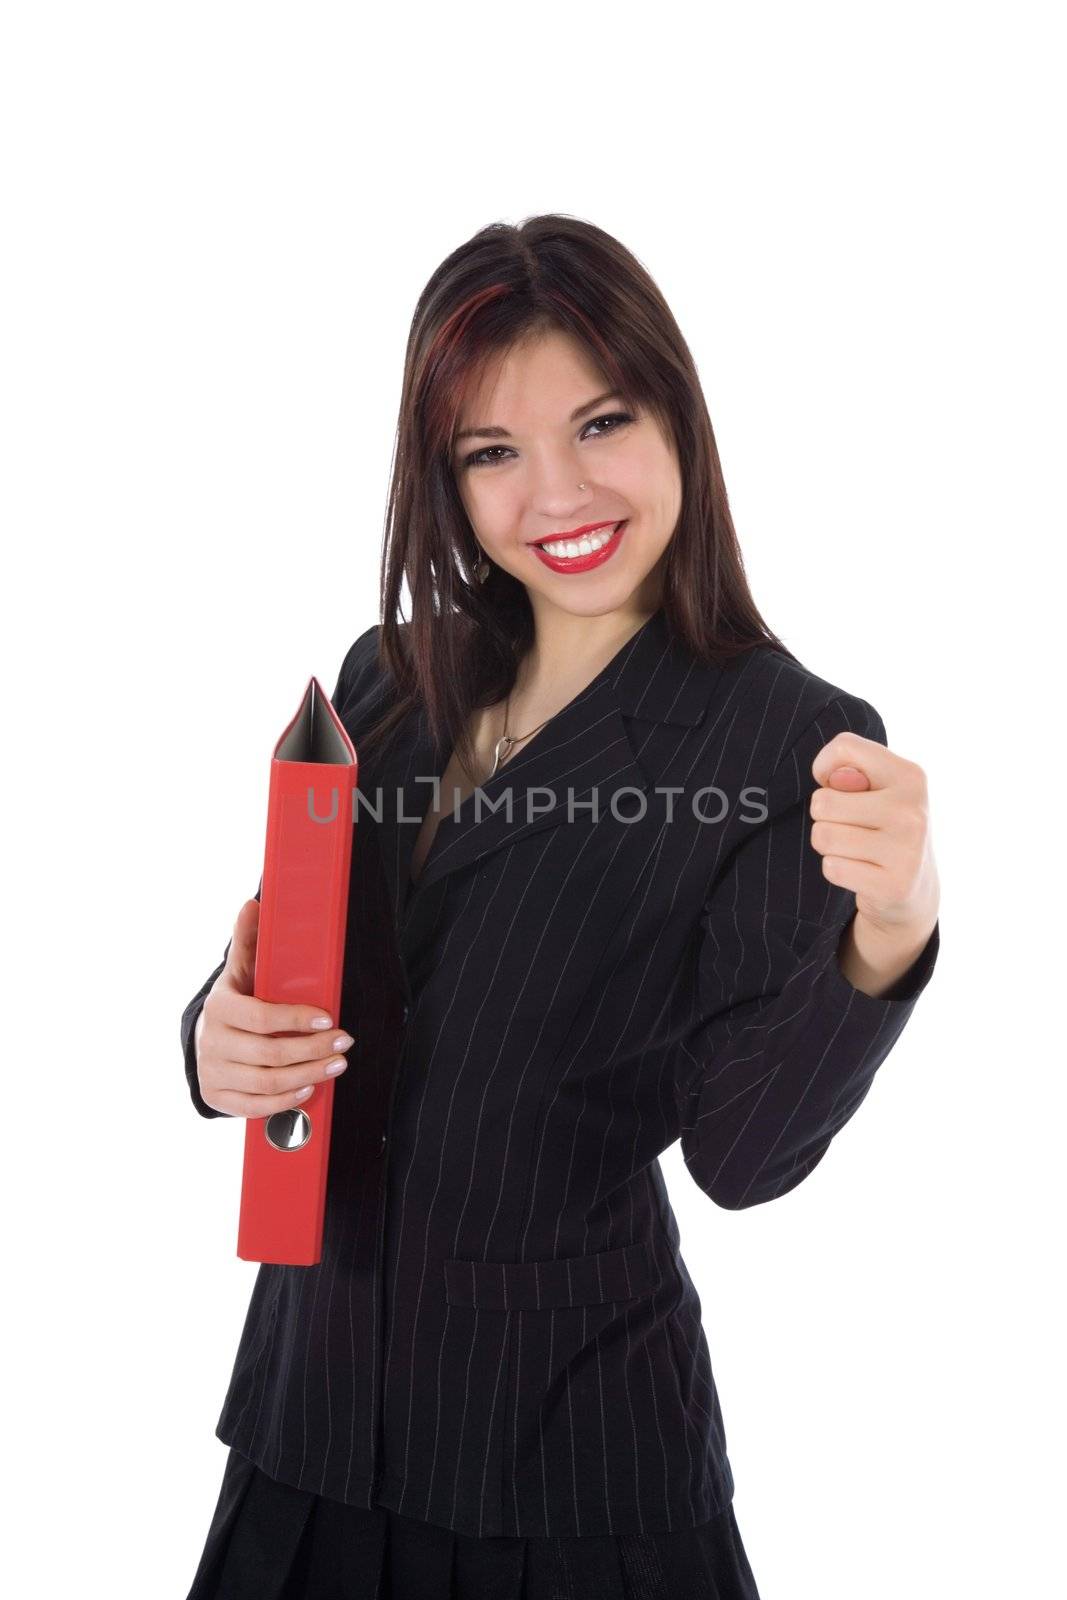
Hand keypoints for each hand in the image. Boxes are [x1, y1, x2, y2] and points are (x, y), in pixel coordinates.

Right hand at [195, 898, 354, 1118]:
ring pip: (267, 1082)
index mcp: (220, 1009)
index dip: (297, 1019)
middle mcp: (213, 1043)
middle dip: (313, 1049)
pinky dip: (286, 1100)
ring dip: (309, 1074)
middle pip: (270, 1053)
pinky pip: (256, 1107)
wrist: (202, 1041)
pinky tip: (309, 1087)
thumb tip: (251, 904)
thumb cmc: (233, 1003)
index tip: (329, 1018)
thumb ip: (248, 941)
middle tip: (344, 1042)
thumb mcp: (238, 973)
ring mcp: (214, 1073)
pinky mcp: (219, 1098)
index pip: (261, 1017)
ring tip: (337, 1064)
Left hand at [809, 730, 938, 976]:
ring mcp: (906, 850)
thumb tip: (835, 779)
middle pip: (822, 802)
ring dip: (829, 846)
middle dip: (825, 818)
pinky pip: (831, 868)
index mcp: (910, 776)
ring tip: (857, 850)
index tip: (839, 787)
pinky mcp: (894, 885)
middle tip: (854, 828)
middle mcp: (912, 810)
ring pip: (823, 836)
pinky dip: (837, 871)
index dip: (824, 768)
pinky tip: (862, 872)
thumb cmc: (883, 827)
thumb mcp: (874, 790)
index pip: (844, 747)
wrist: (915, 888)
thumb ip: (849, 773)